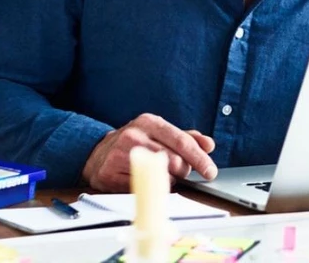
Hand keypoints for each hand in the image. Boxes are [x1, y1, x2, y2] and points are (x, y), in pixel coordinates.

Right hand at [81, 113, 216, 192]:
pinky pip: (141, 187)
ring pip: (159, 175)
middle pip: (174, 160)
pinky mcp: (109, 173)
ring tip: (160, 174)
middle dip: (183, 171)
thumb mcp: (160, 134)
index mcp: (150, 122)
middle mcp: (134, 134)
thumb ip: (186, 138)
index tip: (210, 171)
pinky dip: (148, 187)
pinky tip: (142, 179)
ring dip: (167, 180)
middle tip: (180, 172)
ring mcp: (120, 153)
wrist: (97, 153)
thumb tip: (209, 145)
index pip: (182, 141)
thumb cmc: (135, 143)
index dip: (199, 158)